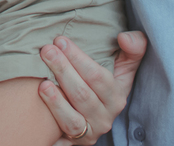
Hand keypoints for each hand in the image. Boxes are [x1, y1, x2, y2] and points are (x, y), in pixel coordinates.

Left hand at [39, 31, 146, 145]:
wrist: (95, 116)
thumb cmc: (106, 83)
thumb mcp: (124, 66)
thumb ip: (133, 48)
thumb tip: (125, 38)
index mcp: (117, 96)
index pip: (98, 77)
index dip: (78, 58)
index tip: (60, 40)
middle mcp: (105, 117)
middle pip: (82, 95)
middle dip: (63, 70)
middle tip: (46, 51)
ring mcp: (90, 132)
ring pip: (72, 120)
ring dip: (56, 102)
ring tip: (42, 84)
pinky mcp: (75, 142)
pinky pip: (63, 136)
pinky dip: (52, 125)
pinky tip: (39, 110)